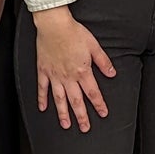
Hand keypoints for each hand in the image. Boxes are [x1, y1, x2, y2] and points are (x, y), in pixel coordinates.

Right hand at [33, 8, 114, 131]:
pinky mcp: (43, 71)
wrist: (54, 25)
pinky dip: (42, 99)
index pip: (93, 92)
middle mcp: (68, 77)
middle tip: (85, 128)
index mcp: (82, 71)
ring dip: (63, 113)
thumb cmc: (74, 33)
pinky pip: (42, 88)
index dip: (99, 104)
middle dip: (82, 116)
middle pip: (76, 101)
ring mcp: (54, 75)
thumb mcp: (94, 46)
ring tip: (66, 125)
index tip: (103, 114)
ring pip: (59, 99)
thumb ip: (103, 62)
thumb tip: (112, 74)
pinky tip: (42, 108)